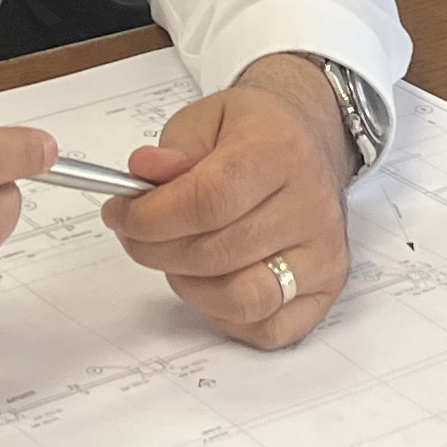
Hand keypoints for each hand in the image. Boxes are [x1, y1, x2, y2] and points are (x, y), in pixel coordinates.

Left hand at [105, 53, 359, 348]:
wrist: (309, 138)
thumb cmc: (255, 133)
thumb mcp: (204, 119)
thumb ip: (171, 150)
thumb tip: (144, 175)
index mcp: (280, 153)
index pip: (208, 201)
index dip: (151, 217)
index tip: (120, 214)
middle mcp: (310, 206)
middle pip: (217, 253)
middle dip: (156, 250)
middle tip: (136, 234)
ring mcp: (323, 252)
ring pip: (242, 299)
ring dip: (190, 286)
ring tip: (177, 258)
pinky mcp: (327, 286)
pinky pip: (268, 327)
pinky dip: (227, 316)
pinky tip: (212, 282)